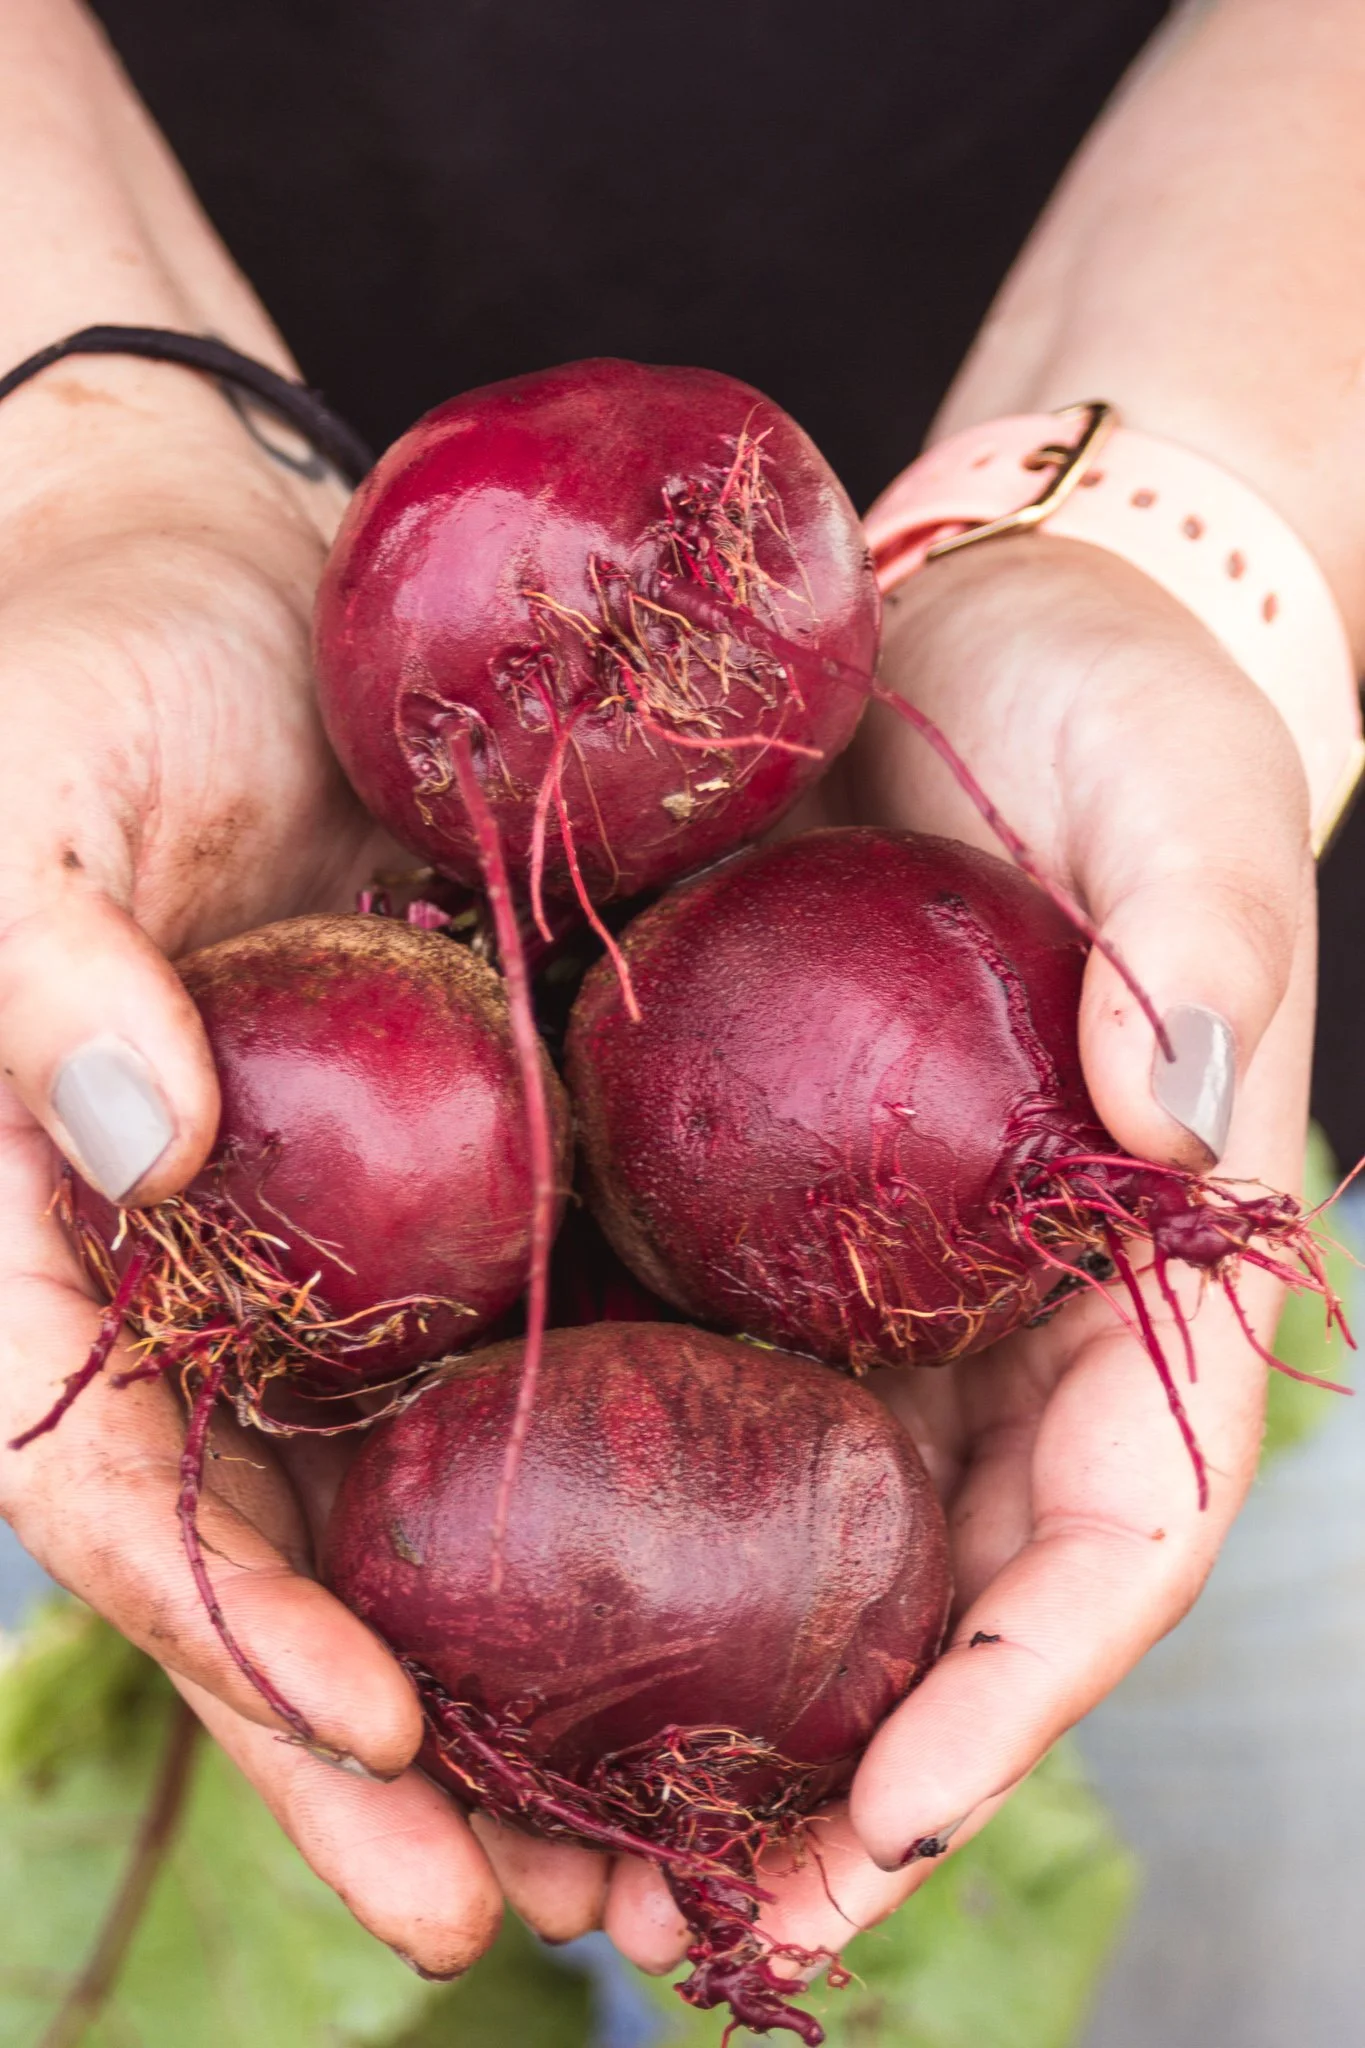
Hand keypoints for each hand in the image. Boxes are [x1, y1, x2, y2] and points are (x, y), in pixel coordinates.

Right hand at [0, 374, 608, 1974]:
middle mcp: (196, 1283)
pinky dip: (589, 1469)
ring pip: (403, 1498)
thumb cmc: (78, 679)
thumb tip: (135, 1127)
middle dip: (371, 1747)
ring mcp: (334, 1246)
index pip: (113, 1482)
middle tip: (509, 1917)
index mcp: (45, 1242)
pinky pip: (519, 1342)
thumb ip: (44, 968)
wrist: (231, 591)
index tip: (370, 1730)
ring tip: (623, 1836)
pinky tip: (714, 1571)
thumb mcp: (26, 799)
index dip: (221, 1621)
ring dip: (501, 1669)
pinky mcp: (461, 1173)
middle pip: (272, 1556)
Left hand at [598, 533, 1317, 1969]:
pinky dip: (583, 1518)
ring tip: (550, 1841)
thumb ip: (1206, 931)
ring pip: (788, 1537)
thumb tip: (1185, 1088)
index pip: (1119, 1526)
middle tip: (681, 1915)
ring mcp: (852, 1276)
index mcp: (1142, 1273)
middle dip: (830, 1774)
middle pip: (936, 1595)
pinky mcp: (723, 1201)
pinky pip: (664, 1380)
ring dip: (688, 1705)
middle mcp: (994, 1314)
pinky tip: (468, 1605)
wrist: (965, 639)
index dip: (1025, 1685)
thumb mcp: (1181, 791)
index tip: (892, 1813)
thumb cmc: (1115, 714)